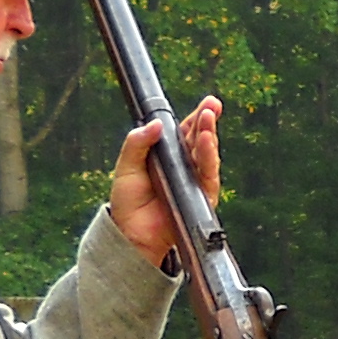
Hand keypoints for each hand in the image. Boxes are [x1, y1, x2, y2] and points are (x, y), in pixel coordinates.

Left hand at [109, 97, 224, 259]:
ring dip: (209, 135)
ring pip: (207, 154)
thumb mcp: (126, 167)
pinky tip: (206, 143)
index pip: (185, 132)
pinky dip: (209, 158)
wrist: (131, 235)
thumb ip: (137, 143)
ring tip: (207, 119)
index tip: (206, 103)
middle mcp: (185, 167)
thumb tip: (155, 125)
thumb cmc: (129, 204)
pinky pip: (209, 175)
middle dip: (207, 120)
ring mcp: (194, 181)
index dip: (196, 117)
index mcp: (168, 156)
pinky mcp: (201, 197)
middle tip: (211, 105)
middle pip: (200, 139)